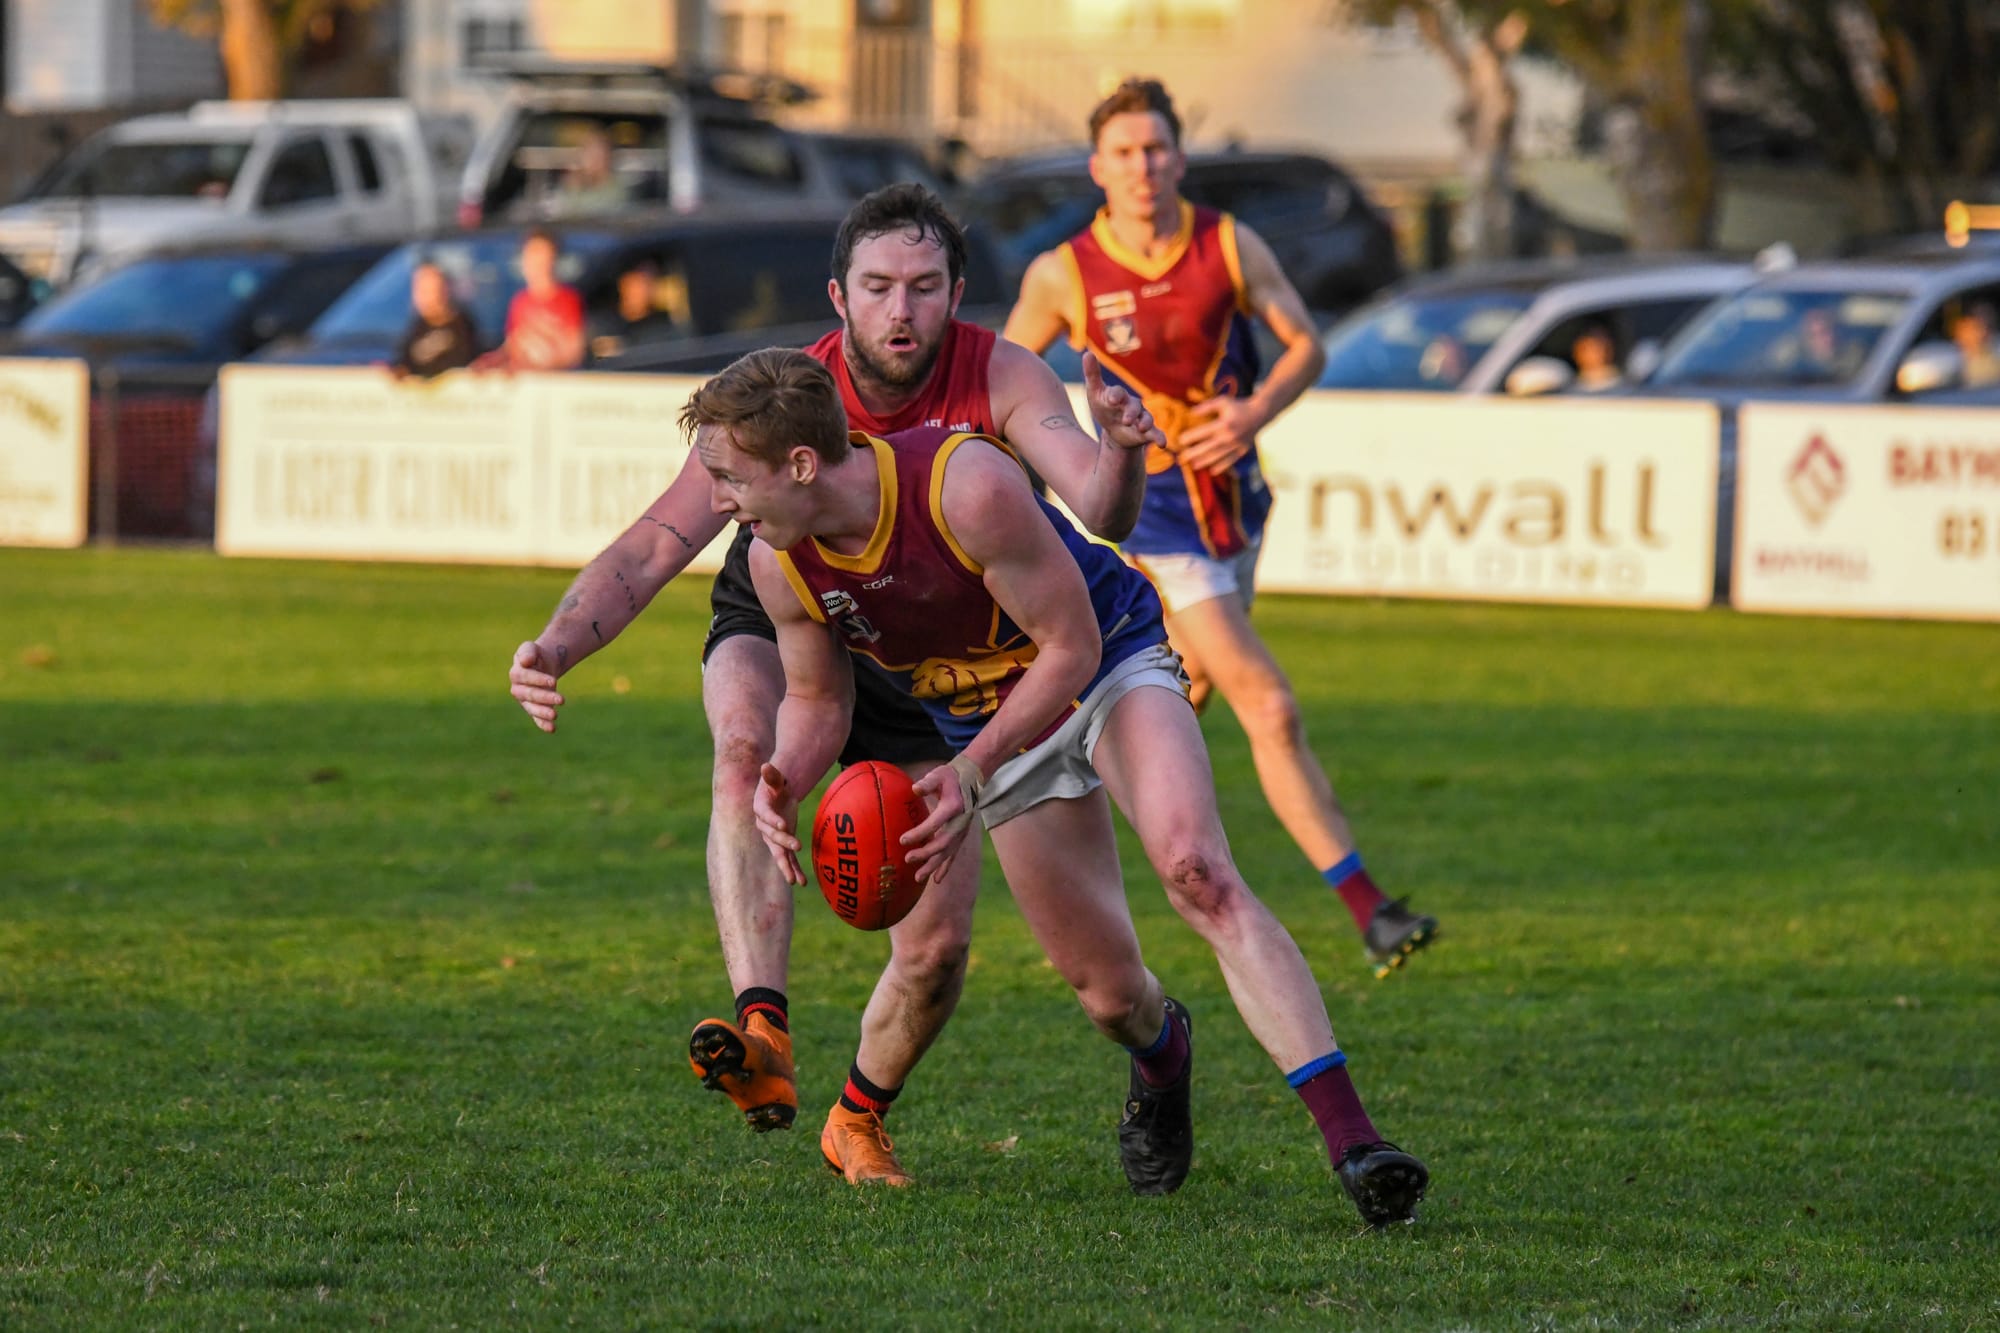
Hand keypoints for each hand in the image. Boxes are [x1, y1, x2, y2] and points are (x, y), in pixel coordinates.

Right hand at [509, 640, 564, 731]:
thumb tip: (525, 661)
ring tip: (555, 716)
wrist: (541, 664)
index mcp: (516, 673)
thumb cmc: (535, 654)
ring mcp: (525, 701)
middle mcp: (518, 689)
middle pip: (530, 695)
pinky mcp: (533, 708)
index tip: (554, 681)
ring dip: (543, 713)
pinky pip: (536, 718)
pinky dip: (542, 724)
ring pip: (532, 708)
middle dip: (545, 698)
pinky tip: (552, 729)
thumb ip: (527, 652)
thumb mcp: (531, 648)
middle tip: (562, 699)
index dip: (539, 680)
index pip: (525, 678)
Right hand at [753, 763, 804, 885]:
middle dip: (785, 841)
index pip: (765, 816)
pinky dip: (795, 870)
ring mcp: (774, 838)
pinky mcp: (783, 844)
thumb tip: (766, 766)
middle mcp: (764, 827)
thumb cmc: (775, 784)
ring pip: (779, 854)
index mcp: (761, 809)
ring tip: (794, 880)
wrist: (777, 795)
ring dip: (786, 867)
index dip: (773, 820)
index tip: (783, 825)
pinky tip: (802, 882)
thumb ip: (771, 775)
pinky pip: (788, 859)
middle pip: (773, 837)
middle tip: (798, 846)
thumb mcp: (775, 778)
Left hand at [901, 757, 981, 884]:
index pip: (934, 824)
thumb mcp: (939, 775)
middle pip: (942, 843)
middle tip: (908, 859)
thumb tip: (915, 789)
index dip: (919, 833)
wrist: (971, 780)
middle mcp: (960, 822)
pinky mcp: (961, 836)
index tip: (903, 840)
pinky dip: (945, 867)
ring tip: (918, 877)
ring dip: (933, 866)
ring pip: (948, 853)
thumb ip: (928, 783)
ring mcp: (961, 831)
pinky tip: (936, 879)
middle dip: (925, 854)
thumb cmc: (950, 777)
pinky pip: (953, 854)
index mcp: (952, 807)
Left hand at [1084, 350, 1163, 452]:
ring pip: (1146, 419)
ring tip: (1141, 428)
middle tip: (1126, 419)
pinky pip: (1156, 433)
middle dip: (1131, 412)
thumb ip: (1092, 374)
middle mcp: (1133, 405)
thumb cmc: (1103, 406)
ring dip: (1145, 423)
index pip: (1118, 393)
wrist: (1113, 428)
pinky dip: (1160, 437)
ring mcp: (1141, 418)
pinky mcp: (1147, 432)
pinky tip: (1163, 444)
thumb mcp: (1095, 392)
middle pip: (1134, 407)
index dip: (1115, 395)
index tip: (1111, 398)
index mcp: (1119, 396)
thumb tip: (1087, 353)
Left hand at [1175, 394, 1263, 474]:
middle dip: (1194, 453)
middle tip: (1182, 458)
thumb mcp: (1223, 401)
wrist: (1260, 413)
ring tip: (1194, 465)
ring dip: (1205, 462)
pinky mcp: (1242, 450)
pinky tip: (1212, 470)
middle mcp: (1229, 436)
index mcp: (1224, 424)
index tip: (1180, 441)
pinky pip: (1230, 460)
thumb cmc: (1238, 406)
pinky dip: (1222, 466)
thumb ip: (1207, 407)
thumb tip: (1191, 413)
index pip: (1203, 432)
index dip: (1191, 437)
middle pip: (1208, 447)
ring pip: (1218, 456)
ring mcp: (1236, 445)